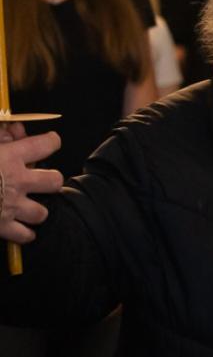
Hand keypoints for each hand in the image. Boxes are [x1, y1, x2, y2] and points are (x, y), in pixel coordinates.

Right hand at [0, 125, 63, 243]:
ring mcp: (11, 207)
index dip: (50, 141)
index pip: (47, 144)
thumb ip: (1, 137)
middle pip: (54, 181)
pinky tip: (19, 228)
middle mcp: (17, 182)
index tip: (49, 142)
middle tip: (39, 180)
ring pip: (42, 212)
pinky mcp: (1, 227)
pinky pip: (24, 235)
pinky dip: (24, 234)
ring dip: (36, 210)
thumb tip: (16, 130)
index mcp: (11, 157)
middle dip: (50, 180)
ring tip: (26, 206)